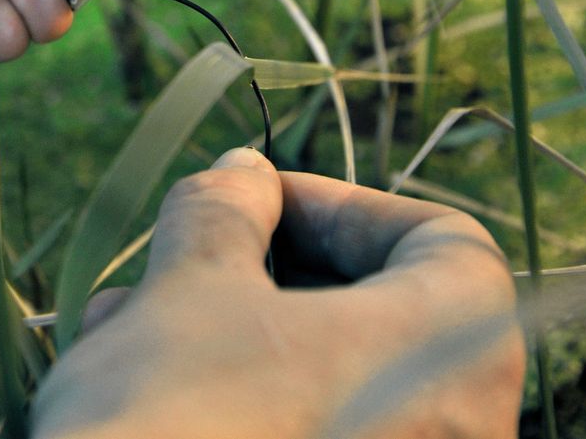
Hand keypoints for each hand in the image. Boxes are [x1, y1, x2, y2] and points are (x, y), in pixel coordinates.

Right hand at [33, 148, 524, 438]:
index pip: (445, 243)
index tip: (254, 200)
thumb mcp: (190, 287)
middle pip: (377, 313)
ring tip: (128, 321)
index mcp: (453, 356)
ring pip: (326, 381)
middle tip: (189, 256)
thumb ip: (226, 212)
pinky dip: (240, 401)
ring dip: (227, 332)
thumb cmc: (178, 415)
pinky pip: (308, 435)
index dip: (342, 204)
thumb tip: (243, 174)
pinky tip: (139, 386)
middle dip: (262, 271)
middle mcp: (457, 435)